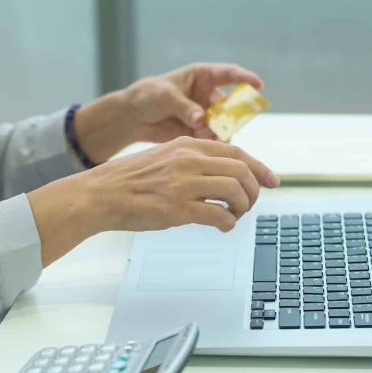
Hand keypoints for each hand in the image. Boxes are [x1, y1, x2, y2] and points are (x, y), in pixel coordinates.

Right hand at [27, 137, 277, 264]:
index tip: (271, 181)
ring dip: (242, 207)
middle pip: (242, 171)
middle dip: (253, 191)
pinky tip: (222, 227)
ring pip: (235, 191)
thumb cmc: (129, 182)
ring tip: (234, 216)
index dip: (259, 168)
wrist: (100, 194)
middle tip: (249, 205)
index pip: (236, 152)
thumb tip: (219, 178)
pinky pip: (219, 214)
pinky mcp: (178, 207)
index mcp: (187, 146)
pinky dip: (228, 223)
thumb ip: (192, 163)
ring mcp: (184, 183)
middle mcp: (189, 160)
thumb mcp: (164, 158)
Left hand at [73, 63, 263, 162]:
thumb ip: (184, 107)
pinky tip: (205, 148)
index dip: (245, 78)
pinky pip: (214, 139)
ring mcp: (206, 114)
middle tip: (226, 126)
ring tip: (207, 138)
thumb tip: (201, 119)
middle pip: (231, 104)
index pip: (229, 74)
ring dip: (220, 133)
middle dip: (232, 116)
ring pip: (224, 125)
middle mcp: (208, 95)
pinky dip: (212, 144)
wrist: (133, 117)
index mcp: (202, 76)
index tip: (258, 85)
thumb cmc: (147, 96)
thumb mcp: (164, 96)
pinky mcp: (200, 132)